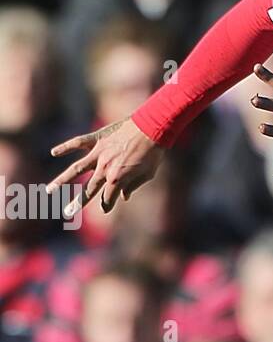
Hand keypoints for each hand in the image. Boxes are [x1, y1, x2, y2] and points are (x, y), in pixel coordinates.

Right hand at [47, 118, 164, 215]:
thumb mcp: (146, 174)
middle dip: (78, 203)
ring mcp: (99, 153)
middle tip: (67, 214)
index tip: (106, 208)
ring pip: (76, 169)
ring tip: (49, 190)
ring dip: (61, 181)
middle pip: (89, 189)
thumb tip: (123, 197)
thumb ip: (133, 186)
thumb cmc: (153, 153)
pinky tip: (53, 152)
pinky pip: (77, 143)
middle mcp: (105, 168)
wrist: (152, 128)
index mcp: (118, 180)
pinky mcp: (97, 139)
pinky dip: (65, 147)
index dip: (107, 204)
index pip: (107, 198)